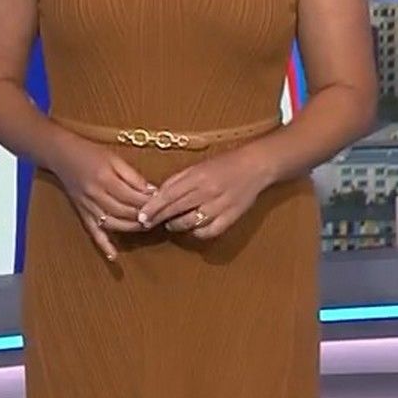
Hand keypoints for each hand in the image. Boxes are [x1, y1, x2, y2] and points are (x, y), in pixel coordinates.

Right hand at [47, 140, 155, 262]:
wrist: (61, 154)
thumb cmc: (90, 153)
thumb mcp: (114, 158)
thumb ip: (133, 176)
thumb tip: (152, 191)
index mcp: (105, 179)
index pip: (133, 197)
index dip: (150, 202)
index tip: (163, 202)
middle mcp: (96, 195)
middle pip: (125, 212)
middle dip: (144, 216)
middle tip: (159, 217)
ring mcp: (87, 206)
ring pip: (113, 223)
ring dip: (131, 228)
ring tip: (145, 227)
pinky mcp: (82, 213)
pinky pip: (93, 231)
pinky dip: (103, 245)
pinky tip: (113, 256)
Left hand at [138, 149, 273, 240]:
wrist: (255, 166)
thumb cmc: (223, 164)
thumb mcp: (197, 166)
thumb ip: (178, 180)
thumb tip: (157, 194)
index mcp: (198, 176)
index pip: (169, 195)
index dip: (153, 207)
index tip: (142, 216)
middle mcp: (208, 191)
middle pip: (177, 210)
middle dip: (159, 218)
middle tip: (148, 223)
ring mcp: (221, 206)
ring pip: (191, 223)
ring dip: (176, 226)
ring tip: (170, 224)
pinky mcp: (232, 217)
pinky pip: (210, 231)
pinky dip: (198, 233)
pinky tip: (192, 229)